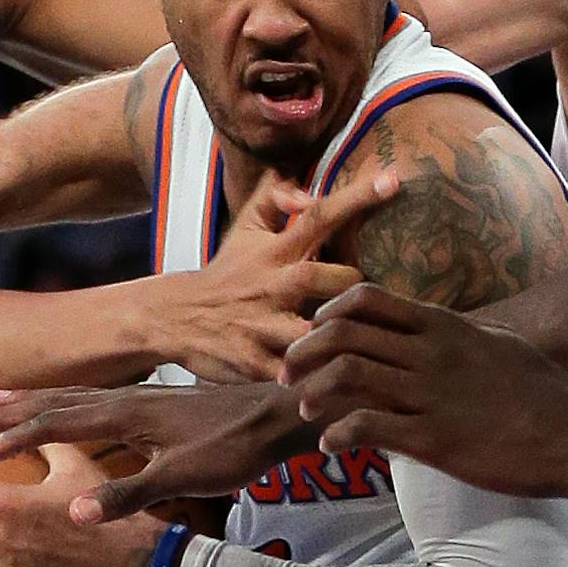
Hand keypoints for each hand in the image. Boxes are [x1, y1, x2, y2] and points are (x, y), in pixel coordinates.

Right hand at [0, 382, 316, 523]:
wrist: (279, 415)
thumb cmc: (234, 448)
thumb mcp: (182, 478)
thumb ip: (128, 495)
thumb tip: (76, 514)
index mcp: (127, 414)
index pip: (58, 423)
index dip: (19, 437)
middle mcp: (129, 398)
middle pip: (58, 401)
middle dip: (14, 411)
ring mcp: (143, 397)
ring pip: (77, 395)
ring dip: (37, 400)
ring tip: (3, 399)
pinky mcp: (158, 402)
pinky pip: (98, 398)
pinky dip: (71, 401)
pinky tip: (71, 407)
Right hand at [162, 167, 399, 381]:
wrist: (173, 317)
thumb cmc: (228, 271)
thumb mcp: (245, 228)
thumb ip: (274, 197)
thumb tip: (305, 188)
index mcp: (275, 251)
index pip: (318, 217)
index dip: (355, 198)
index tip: (394, 181)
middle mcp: (271, 285)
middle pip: (323, 278)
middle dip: (354, 287)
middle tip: (377, 300)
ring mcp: (261, 325)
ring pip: (311, 332)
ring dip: (338, 337)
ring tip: (368, 346)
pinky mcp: (253, 363)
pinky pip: (294, 373)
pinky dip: (317, 380)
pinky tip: (341, 385)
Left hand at [281, 283, 567, 501]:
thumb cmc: (543, 392)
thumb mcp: (497, 344)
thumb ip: (456, 336)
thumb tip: (431, 331)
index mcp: (444, 327)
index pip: (366, 300)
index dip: (328, 314)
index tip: (314, 335)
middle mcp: (431, 353)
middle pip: (342, 334)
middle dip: (303, 353)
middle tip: (288, 375)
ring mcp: (431, 395)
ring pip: (345, 377)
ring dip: (313, 393)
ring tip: (306, 411)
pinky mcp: (435, 440)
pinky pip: (367, 426)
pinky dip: (337, 433)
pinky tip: (331, 445)